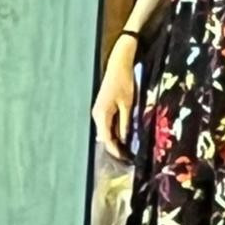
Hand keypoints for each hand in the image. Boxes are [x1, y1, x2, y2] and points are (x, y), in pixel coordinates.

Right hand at [91, 40, 136, 160]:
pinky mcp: (102, 108)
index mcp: (101, 114)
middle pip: (103, 136)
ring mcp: (98, 111)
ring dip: (114, 140)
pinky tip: (122, 135)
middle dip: (114, 147)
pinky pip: (106, 124)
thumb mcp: (127, 104)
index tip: (125, 159)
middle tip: (127, 157)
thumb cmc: (124, 82)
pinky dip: (113, 132)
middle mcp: (96, 114)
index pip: (106, 138)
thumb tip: (125, 139)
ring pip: (104, 131)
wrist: (118, 65)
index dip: (115, 150)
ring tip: (126, 149)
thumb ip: (125, 122)